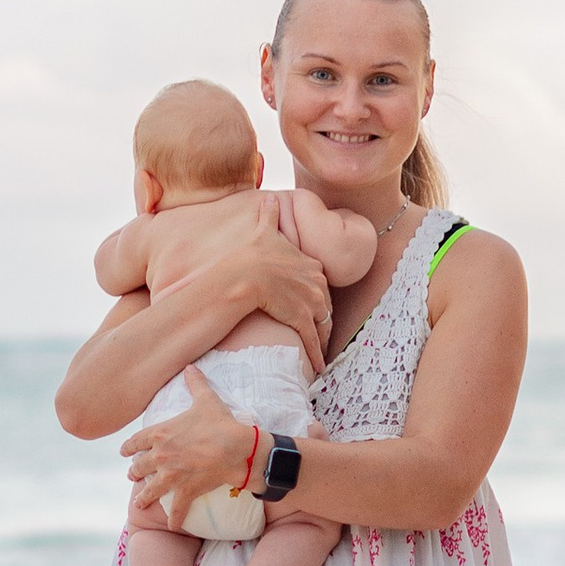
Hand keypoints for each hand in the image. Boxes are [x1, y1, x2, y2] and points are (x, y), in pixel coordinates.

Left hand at [121, 368, 254, 524]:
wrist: (237, 448)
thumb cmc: (220, 423)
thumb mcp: (206, 400)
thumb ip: (195, 383)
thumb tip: (190, 367)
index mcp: (160, 434)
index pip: (135, 442)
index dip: (128, 448)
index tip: (124, 453)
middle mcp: (160, 456)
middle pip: (139, 468)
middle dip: (135, 472)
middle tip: (133, 475)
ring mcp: (171, 476)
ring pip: (150, 490)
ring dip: (144, 498)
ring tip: (140, 504)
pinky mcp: (185, 491)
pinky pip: (177, 509)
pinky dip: (175, 519)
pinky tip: (173, 525)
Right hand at [239, 194, 331, 374]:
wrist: (240, 276)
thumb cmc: (247, 256)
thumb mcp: (263, 232)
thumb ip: (269, 216)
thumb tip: (269, 198)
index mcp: (309, 264)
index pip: (319, 284)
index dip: (316, 298)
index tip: (313, 309)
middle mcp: (314, 281)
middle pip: (324, 305)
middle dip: (322, 320)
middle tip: (320, 334)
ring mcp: (309, 299)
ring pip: (320, 323)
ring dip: (321, 340)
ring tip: (319, 352)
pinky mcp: (301, 317)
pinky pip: (312, 338)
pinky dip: (315, 353)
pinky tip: (318, 367)